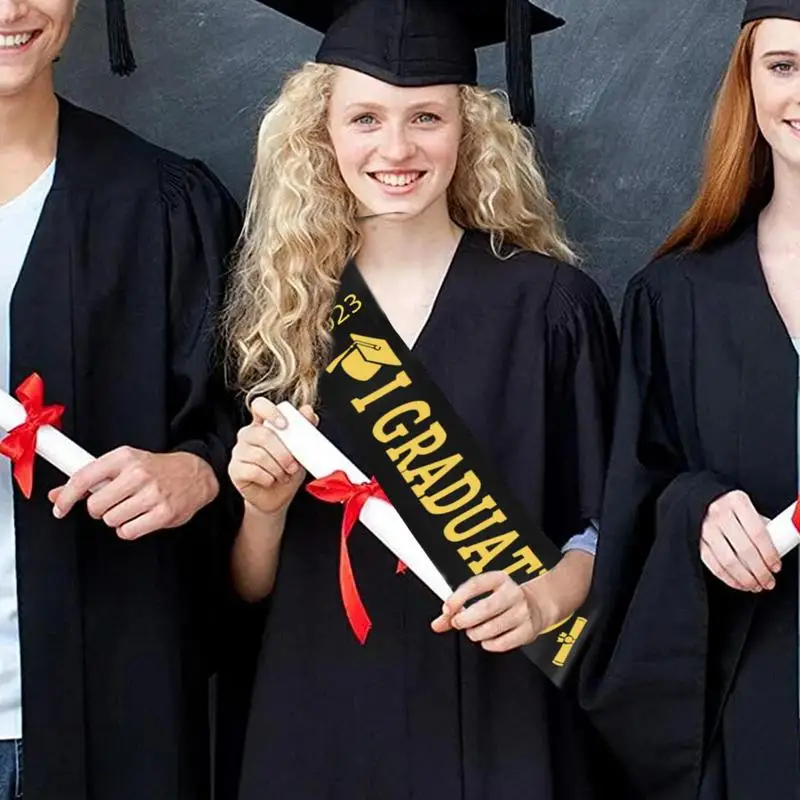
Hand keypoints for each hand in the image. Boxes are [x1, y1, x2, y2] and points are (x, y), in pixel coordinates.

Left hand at [49, 449, 218, 539]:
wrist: (195, 473)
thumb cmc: (157, 469)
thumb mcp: (125, 464)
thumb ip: (92, 479)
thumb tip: (58, 495)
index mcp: (124, 457)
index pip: (84, 477)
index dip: (67, 496)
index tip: (60, 508)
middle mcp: (138, 474)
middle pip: (97, 505)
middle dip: (99, 509)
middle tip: (111, 504)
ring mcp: (152, 494)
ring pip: (112, 520)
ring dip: (117, 519)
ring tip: (131, 508)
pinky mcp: (164, 513)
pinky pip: (128, 531)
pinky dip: (129, 529)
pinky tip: (140, 518)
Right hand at [228, 398, 317, 515]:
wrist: (278, 498)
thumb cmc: (288, 470)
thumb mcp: (302, 449)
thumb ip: (305, 428)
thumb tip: (308, 410)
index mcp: (264, 424)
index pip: (259, 405)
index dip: (271, 411)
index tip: (284, 425)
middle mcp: (248, 435)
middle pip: (263, 434)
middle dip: (283, 453)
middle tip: (293, 465)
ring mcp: (239, 452)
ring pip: (259, 455)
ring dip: (278, 469)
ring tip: (284, 475)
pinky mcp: (234, 469)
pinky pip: (252, 471)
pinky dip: (268, 478)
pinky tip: (271, 481)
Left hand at [430, 571, 552, 652]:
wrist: (537, 604)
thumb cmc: (503, 599)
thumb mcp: (483, 593)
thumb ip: (458, 607)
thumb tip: (437, 623)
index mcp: (498, 579)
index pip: (474, 585)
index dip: (457, 598)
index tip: (447, 609)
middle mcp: (512, 594)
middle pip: (484, 608)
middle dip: (465, 619)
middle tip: (458, 622)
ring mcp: (522, 613)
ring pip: (491, 628)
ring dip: (476, 633)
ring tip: (474, 631)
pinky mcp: (527, 631)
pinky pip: (502, 643)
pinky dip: (489, 644)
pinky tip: (487, 639)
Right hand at [700, 490, 780, 591]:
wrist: (703, 502)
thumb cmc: (731, 508)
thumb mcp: (748, 508)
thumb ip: (763, 526)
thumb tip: (780, 548)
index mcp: (737, 502)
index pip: (757, 532)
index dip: (769, 553)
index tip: (776, 566)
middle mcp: (718, 513)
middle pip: (744, 549)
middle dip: (760, 571)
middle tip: (768, 581)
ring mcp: (705, 528)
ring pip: (728, 561)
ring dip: (745, 579)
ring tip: (756, 585)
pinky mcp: (696, 542)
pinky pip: (713, 565)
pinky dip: (728, 579)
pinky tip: (739, 583)